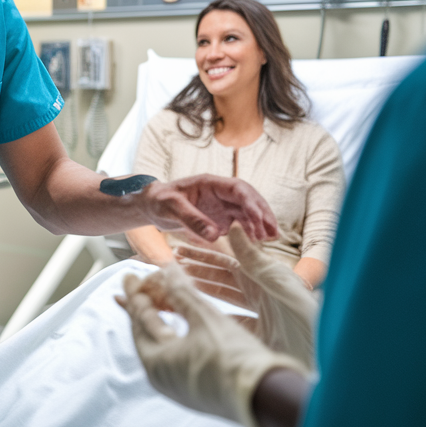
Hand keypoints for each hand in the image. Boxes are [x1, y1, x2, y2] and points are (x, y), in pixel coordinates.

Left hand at [117, 265, 305, 426]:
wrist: (266, 398)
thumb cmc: (233, 358)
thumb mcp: (205, 318)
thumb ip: (182, 292)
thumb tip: (166, 268)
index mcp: (156, 361)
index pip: (140, 318)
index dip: (136, 293)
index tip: (129, 274)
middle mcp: (161, 378)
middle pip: (145, 334)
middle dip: (142, 306)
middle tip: (139, 285)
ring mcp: (178, 386)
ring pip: (160, 346)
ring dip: (158, 320)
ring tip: (156, 301)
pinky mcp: (195, 389)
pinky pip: (173, 357)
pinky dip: (171, 336)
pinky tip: (176, 327)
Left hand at [140, 174, 276, 241]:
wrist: (152, 206)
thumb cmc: (159, 201)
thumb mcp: (171, 208)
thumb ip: (192, 219)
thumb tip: (214, 235)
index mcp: (210, 183)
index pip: (238, 189)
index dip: (251, 203)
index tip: (260, 219)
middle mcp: (220, 193)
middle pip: (249, 200)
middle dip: (262, 213)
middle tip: (273, 232)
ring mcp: (222, 206)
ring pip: (248, 212)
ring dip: (260, 224)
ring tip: (271, 239)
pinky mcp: (221, 219)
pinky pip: (241, 224)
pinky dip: (250, 232)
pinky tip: (258, 243)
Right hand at [173, 223, 317, 368]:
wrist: (322, 358)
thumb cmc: (305, 317)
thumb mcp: (278, 282)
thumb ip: (253, 257)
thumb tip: (233, 226)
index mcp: (266, 277)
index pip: (227, 262)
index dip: (204, 256)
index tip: (179, 250)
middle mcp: (261, 294)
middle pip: (222, 280)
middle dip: (197, 272)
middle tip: (171, 267)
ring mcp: (259, 317)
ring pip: (224, 301)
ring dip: (202, 293)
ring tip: (177, 287)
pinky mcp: (257, 339)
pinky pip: (231, 325)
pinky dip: (214, 320)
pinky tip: (197, 317)